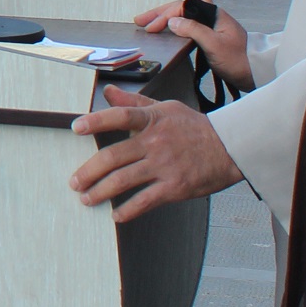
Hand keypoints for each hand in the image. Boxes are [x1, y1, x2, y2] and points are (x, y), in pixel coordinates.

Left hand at [69, 89, 242, 219]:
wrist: (231, 148)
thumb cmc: (194, 127)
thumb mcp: (166, 108)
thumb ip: (134, 103)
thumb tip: (108, 91)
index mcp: (152, 120)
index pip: (120, 116)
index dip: (97, 121)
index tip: (75, 127)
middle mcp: (156, 142)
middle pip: (114, 157)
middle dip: (89, 171)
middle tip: (74, 182)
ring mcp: (164, 166)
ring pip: (123, 181)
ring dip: (100, 192)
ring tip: (86, 199)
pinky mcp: (174, 187)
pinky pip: (145, 201)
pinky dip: (127, 210)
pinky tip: (115, 215)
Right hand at [132, 0, 252, 89]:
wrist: (257, 72)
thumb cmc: (240, 60)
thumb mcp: (215, 45)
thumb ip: (193, 30)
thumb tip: (173, 21)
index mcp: (214, 14)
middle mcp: (211, 18)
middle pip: (182, 7)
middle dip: (160, 11)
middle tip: (142, 20)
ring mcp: (210, 28)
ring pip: (183, 16)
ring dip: (165, 19)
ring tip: (148, 26)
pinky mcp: (210, 39)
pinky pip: (187, 27)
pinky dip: (174, 27)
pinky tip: (167, 30)